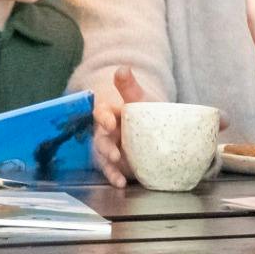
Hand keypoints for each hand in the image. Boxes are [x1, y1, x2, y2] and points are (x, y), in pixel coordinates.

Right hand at [85, 67, 148, 185]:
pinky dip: (115, 178)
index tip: (110, 123)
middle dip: (106, 147)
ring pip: (104, 158)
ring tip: (118, 177)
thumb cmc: (145, 109)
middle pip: (100, 139)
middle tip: (115, 154)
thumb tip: (122, 69)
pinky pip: (112, 171)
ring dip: (109, 167)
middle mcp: (106, 132)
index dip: (103, 118)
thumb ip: (129, 86)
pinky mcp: (117, 164)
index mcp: (110, 113)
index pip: (101, 113)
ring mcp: (111, 148)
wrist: (154, 126)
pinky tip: (122, 184)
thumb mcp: (139, 97)